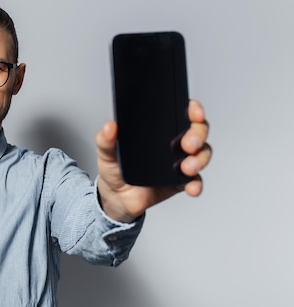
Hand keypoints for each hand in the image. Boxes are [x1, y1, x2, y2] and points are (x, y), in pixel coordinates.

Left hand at [95, 100, 211, 222]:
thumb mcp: (107, 153)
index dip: (193, 109)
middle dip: (198, 134)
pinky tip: (191, 188)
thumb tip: (110, 126)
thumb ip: (106, 140)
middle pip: (198, 131)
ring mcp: (180, 161)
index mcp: (158, 130)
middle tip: (187, 144)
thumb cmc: (115, 169)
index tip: (193, 111)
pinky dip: (196, 184)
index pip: (181, 112)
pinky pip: (195, 181)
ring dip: (200, 159)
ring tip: (187, 167)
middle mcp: (174, 142)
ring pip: (202, 154)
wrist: (116, 198)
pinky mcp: (181, 181)